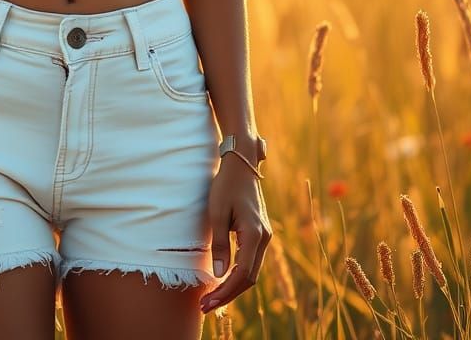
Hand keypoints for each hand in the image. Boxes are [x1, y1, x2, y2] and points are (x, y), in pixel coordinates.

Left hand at [200, 155, 271, 315]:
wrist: (241, 165)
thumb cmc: (226, 185)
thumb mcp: (216, 213)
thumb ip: (219, 245)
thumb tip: (218, 274)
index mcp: (255, 234)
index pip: (242, 274)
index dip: (225, 291)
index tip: (208, 303)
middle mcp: (264, 238)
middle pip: (249, 278)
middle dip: (228, 294)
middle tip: (206, 306)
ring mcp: (265, 236)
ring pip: (251, 271)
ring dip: (233, 286)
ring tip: (212, 298)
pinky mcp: (260, 233)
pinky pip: (251, 261)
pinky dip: (238, 274)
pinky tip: (223, 279)